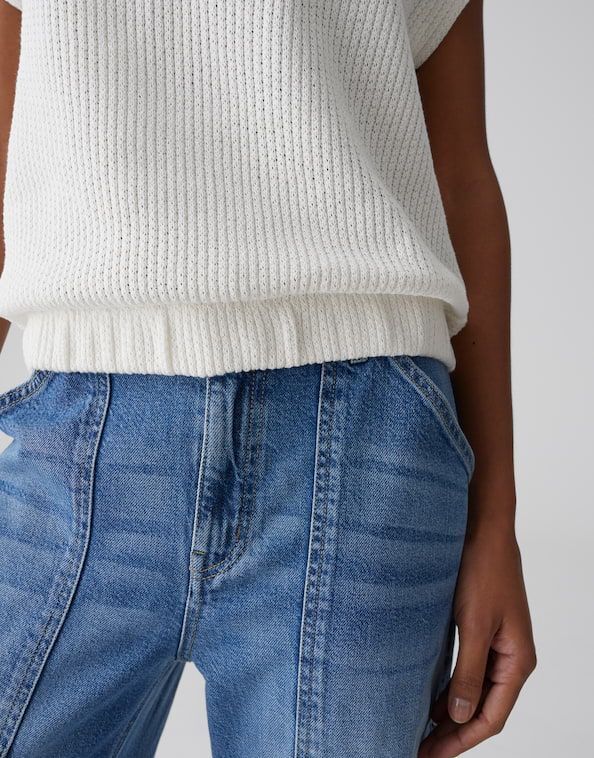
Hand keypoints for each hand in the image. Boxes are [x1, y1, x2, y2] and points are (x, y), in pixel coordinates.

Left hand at [418, 522, 535, 756]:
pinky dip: (450, 687)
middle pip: (483, 708)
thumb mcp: (473, 624)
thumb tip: (459, 716)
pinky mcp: (482, 629)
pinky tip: (429, 696)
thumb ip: (468, 672)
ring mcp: (497, 644)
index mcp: (517, 661)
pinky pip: (468, 669)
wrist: (483, 529)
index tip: (430, 755)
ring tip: (420, 730)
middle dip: (453, 732)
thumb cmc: (483, 570)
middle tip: (418, 748)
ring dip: (451, 711)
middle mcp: (511, 657)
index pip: (491, 717)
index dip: (461, 741)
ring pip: (474, 690)